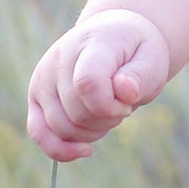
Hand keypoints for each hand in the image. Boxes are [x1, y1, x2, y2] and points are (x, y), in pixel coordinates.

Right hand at [27, 10, 170, 161]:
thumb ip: (140, 76)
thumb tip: (125, 92)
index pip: (88, 83)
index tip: (128, 104)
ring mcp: (44, 75)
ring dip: (90, 132)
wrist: (117, 37)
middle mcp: (60, 57)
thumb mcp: (152, 59)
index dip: (109, 106)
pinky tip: (84, 150)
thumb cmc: (136, 52)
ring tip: (108, 111)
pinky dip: (60, 149)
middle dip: (106, 119)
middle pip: (76, 112)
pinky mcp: (36, 94)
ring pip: (60, 128)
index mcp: (92, 42)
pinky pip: (38, 132)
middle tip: (122, 104)